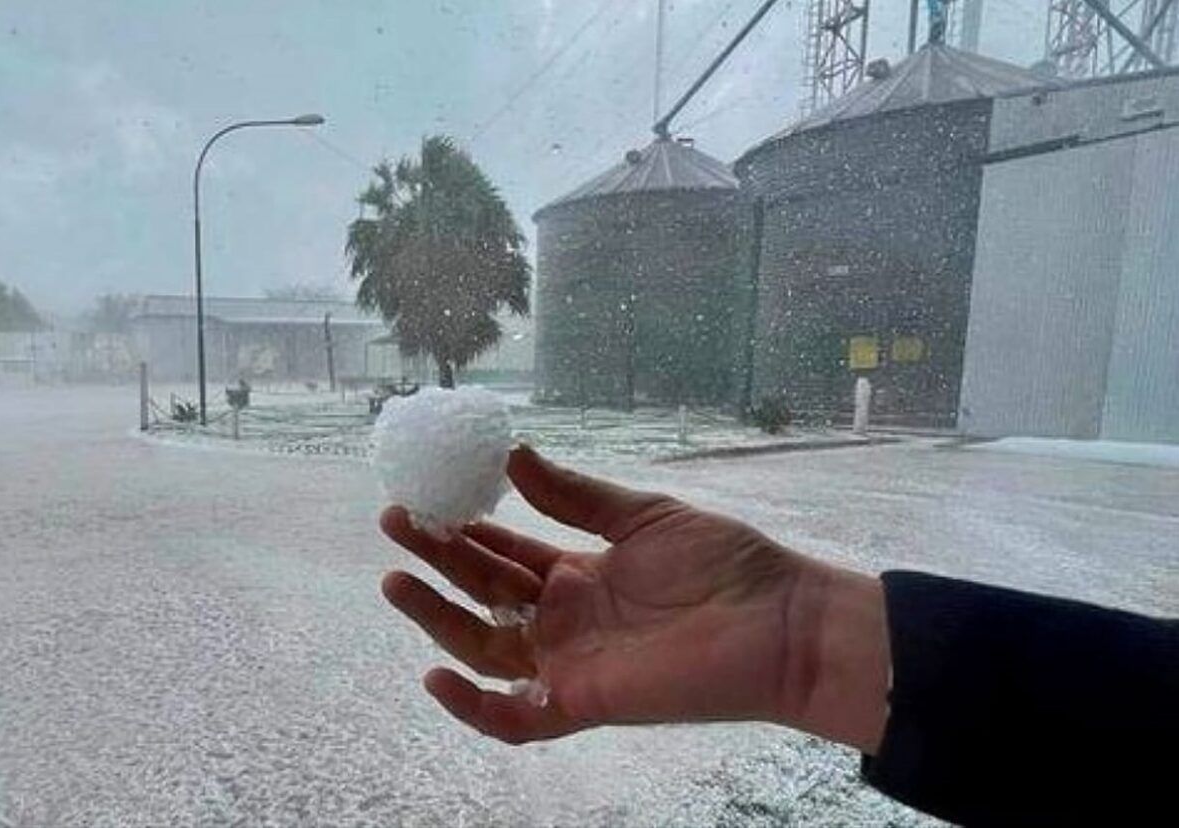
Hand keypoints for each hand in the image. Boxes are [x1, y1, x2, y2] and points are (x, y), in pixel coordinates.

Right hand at [380, 445, 887, 750]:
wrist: (784, 622)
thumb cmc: (726, 565)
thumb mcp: (642, 515)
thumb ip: (576, 496)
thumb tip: (513, 455)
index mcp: (577, 573)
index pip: (503, 551)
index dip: (463, 527)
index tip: (425, 496)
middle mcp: (563, 619)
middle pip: (481, 591)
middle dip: (436, 559)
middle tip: (395, 521)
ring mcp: (568, 663)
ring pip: (482, 647)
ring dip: (435, 618)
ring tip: (394, 579)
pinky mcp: (583, 701)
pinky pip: (515, 717)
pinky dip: (473, 706)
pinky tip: (434, 675)